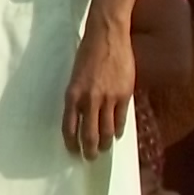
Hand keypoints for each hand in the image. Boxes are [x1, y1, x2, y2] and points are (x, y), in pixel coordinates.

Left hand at [62, 21, 134, 158]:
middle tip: (89, 157)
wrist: (106, 36)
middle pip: (89, 134)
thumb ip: (78, 96)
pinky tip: (115, 135)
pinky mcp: (124, 94)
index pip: (69, 127)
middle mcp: (89, 99)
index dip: (71, 142)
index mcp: (72, 94)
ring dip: (104, 143)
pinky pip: (121, 118)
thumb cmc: (87, 54)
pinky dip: (118, 130)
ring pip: (106, 130)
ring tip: (103, 150)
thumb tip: (80, 117)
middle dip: (89, 149)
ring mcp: (108, 98)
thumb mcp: (75, 76)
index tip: (72, 151)